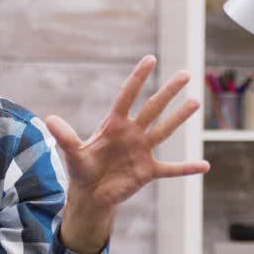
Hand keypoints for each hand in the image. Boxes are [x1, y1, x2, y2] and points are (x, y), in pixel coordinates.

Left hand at [45, 55, 208, 250]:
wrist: (91, 193)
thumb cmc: (82, 169)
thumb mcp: (72, 153)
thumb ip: (65, 136)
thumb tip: (49, 119)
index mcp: (114, 124)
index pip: (127, 96)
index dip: (138, 78)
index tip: (151, 59)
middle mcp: (132, 133)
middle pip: (153, 108)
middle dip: (168, 92)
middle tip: (185, 74)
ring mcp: (143, 151)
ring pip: (164, 131)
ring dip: (180, 118)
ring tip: (195, 102)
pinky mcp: (149, 171)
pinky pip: (172, 169)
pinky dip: (187, 168)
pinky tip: (205, 165)